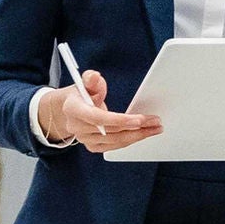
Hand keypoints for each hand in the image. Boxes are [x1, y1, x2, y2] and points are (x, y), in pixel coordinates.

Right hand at [41, 70, 163, 153]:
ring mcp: (85, 139)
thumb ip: (90, 78)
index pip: (97, 118)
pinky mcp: (93, 146)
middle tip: (155, 121)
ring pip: (115, 141)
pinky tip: (142, 134)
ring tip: (154, 128)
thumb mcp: (83, 82)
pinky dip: (130, 140)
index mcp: (73, 109)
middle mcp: (77, 127)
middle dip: (136, 127)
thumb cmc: (80, 94)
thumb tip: (95, 77)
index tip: (138, 120)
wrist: (70, 109)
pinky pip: (115, 146)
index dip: (119, 120)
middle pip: (110, 132)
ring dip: (138, 135)